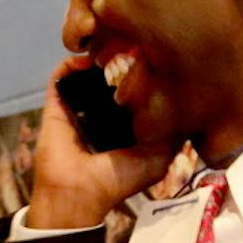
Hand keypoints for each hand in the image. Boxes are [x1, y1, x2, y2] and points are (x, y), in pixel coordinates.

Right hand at [26, 56, 181, 228]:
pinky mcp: (56, 105)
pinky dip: (71, 64)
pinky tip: (87, 61)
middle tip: (133, 49)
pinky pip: (61, 77)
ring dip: (97, 59)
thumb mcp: (157, 160)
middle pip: (111, 79)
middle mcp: (101, 114)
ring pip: (87, 74)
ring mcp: (78, 108)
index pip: (136, 93)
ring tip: (110, 49)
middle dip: (122, 63)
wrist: (78, 193)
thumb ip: (173, 136)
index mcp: (124, 126)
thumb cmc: (116, 181)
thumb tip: (186, 107)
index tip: (156, 61)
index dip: (146, 76)